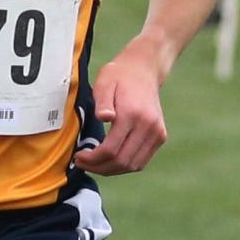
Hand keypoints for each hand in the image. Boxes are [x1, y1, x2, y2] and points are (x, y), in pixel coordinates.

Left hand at [73, 51, 167, 174]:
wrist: (143, 70)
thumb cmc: (119, 76)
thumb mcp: (104, 83)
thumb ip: (102, 102)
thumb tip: (104, 118)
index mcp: (133, 114)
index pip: (111, 149)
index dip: (92, 159)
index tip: (79, 157)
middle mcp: (149, 126)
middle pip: (122, 161)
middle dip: (99, 167)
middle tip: (82, 163)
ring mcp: (157, 133)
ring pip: (133, 166)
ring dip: (111, 170)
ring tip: (94, 164)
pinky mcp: (160, 137)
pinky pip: (141, 161)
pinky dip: (124, 166)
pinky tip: (109, 160)